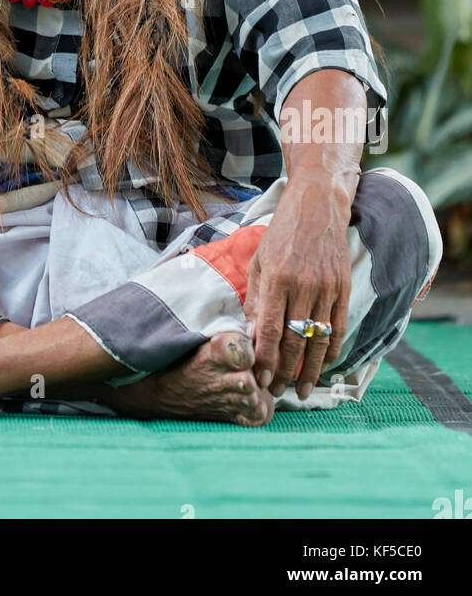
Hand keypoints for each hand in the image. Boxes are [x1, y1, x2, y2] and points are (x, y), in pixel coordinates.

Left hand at [243, 177, 351, 399]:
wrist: (318, 204)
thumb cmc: (282, 232)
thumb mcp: (259, 260)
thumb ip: (256, 298)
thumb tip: (251, 334)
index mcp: (276, 279)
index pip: (269, 330)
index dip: (265, 359)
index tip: (260, 380)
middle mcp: (302, 286)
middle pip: (293, 340)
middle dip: (284, 370)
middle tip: (278, 391)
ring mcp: (326, 287)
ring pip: (318, 339)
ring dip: (309, 369)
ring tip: (301, 389)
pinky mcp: (343, 287)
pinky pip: (339, 326)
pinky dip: (333, 350)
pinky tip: (325, 365)